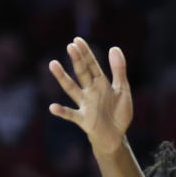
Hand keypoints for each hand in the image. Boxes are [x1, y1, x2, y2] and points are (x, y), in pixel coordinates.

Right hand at [48, 38, 132, 156]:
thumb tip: (114, 47)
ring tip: (53, 64)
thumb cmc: (118, 112)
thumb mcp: (123, 90)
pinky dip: (62, 112)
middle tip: (70, 46)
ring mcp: (85, 104)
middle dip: (77, 60)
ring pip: (71, 89)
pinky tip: (53, 107)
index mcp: (101, 84)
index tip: (77, 40)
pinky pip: (71, 115)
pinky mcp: (83, 119)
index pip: (92, 65)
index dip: (86, 53)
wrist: (115, 136)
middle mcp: (90, 91)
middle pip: (82, 73)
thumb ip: (119, 71)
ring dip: (63, 77)